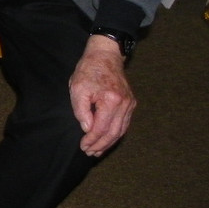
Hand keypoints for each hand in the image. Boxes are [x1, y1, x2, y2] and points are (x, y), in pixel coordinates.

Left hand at [69, 35, 136, 155]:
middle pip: (113, 133)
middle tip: (90, 153)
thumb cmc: (88, 70)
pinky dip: (116, 134)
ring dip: (109, 142)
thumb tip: (88, 129)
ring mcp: (130, 104)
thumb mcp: (77, 88)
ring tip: (98, 151)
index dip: (92, 140)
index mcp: (111, 100)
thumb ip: (81, 111)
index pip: (101, 128)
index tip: (83, 146)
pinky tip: (107, 139)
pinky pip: (124, 123)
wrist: (105, 55)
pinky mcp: (131, 102)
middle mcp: (124, 104)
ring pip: (121, 130)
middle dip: (101, 145)